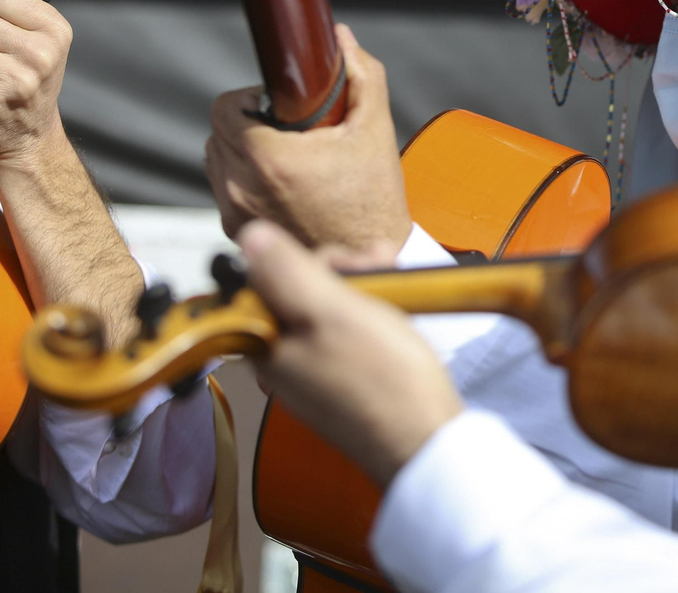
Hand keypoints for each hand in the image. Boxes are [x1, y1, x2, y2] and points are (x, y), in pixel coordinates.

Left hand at [205, 25, 409, 261]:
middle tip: (286, 129)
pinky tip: (281, 185)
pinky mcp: (235, 232)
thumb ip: (361, 76)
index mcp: (270, 160)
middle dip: (248, 122)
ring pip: (215, 160)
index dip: (249, 98)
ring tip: (284, 157)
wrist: (368, 262)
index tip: (277, 105)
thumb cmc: (374, 205)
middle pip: (217, 131)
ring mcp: (236, 214)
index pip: (224, 107)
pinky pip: (223, 190)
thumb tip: (342, 39)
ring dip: (241, 150)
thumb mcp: (376, 130)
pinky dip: (244, 180)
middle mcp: (243, 188)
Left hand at [240, 220, 462, 485]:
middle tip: (382, 271)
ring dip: (364, 287)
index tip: (350, 262)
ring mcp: (312, 372)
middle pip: (300, 290)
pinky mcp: (341, 381)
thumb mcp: (334, 312)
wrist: (427, 441)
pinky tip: (396, 312)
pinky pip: (346, 332)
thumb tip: (250, 238)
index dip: (309, 258)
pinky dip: (371, 313)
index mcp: (265, 344)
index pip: (267, 277)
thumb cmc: (385, 382)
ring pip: (328, 308)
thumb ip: (287, 272)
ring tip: (399, 289)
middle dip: (344, 271)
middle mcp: (280, 360)